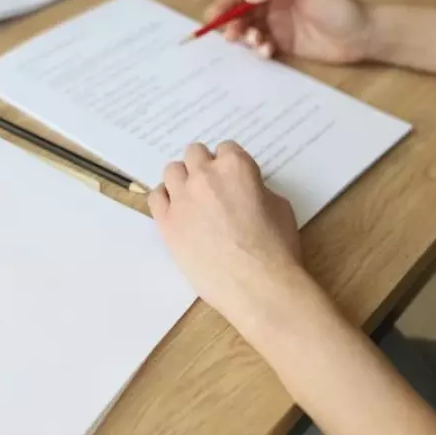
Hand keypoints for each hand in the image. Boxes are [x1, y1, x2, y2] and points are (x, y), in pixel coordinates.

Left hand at [148, 141, 305, 331]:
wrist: (257, 285)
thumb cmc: (276, 248)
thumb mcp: (279, 207)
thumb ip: (257, 189)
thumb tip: (245, 192)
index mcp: (235, 166)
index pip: (226, 148)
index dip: (231, 165)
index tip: (234, 179)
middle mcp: (204, 175)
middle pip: (194, 154)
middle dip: (204, 166)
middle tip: (213, 188)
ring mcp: (182, 198)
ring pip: (172, 170)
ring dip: (183, 179)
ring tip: (193, 199)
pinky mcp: (167, 223)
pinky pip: (156, 197)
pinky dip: (165, 199)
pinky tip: (176, 211)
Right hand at [207, 0, 372, 63]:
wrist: (363, 35)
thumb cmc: (339, 7)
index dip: (228, 0)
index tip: (214, 14)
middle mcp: (275, 3)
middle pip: (243, 11)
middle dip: (232, 22)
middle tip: (228, 35)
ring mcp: (279, 25)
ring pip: (250, 29)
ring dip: (246, 36)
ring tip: (255, 42)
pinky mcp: (285, 44)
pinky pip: (262, 46)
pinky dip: (259, 49)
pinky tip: (267, 51)